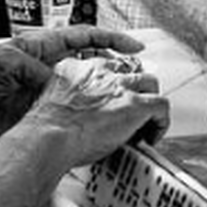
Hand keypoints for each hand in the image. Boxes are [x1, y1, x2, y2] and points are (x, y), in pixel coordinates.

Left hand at [0, 26, 148, 146]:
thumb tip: (61, 81)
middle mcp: (45, 65)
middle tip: (135, 72)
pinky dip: (87, 109)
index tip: (132, 46)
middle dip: (114, 63)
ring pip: (84, 84)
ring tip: (124, 92)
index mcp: (37, 47)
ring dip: (104, 88)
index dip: (109, 39)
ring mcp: (44, 88)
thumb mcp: (7, 65)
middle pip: (88, 59)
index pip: (82, 36)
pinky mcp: (41, 110)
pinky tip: (100, 113)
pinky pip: (71, 107)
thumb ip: (38, 70)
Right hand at [24, 57, 169, 167]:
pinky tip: (151, 137)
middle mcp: (101, 71)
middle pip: (130, 73)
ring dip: (150, 104)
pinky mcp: (135, 103)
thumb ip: (67, 101)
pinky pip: (162, 106)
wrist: (48, 138)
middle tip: (131, 114)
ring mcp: (120, 86)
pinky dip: (161, 122)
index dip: (112, 87)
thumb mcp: (52, 103)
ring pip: (150, 84)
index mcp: (77, 68)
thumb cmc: (44, 131)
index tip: (110, 103)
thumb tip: (78, 118)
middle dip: (134, 92)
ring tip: (145, 125)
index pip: (104, 69)